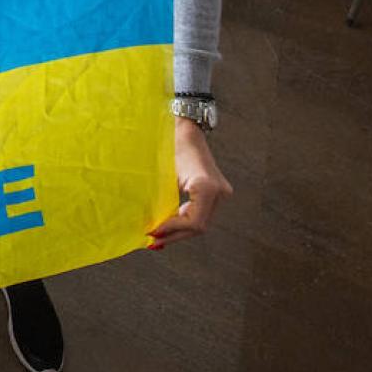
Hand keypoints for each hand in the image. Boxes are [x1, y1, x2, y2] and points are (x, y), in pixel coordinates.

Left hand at [148, 116, 231, 247]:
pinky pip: (201, 213)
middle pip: (199, 227)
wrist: (186, 129)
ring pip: (201, 223)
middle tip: (152, 242)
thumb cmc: (169, 146)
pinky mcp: (217, 192)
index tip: (151, 233)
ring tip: (157, 237)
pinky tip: (168, 225)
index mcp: (207, 187)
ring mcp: (221, 193)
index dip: (172, 230)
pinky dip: (184, 221)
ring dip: (179, 231)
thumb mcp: (162, 175)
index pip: (193, 222)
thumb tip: (150, 228)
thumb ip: (160, 202)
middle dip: (174, 235)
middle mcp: (220, 192)